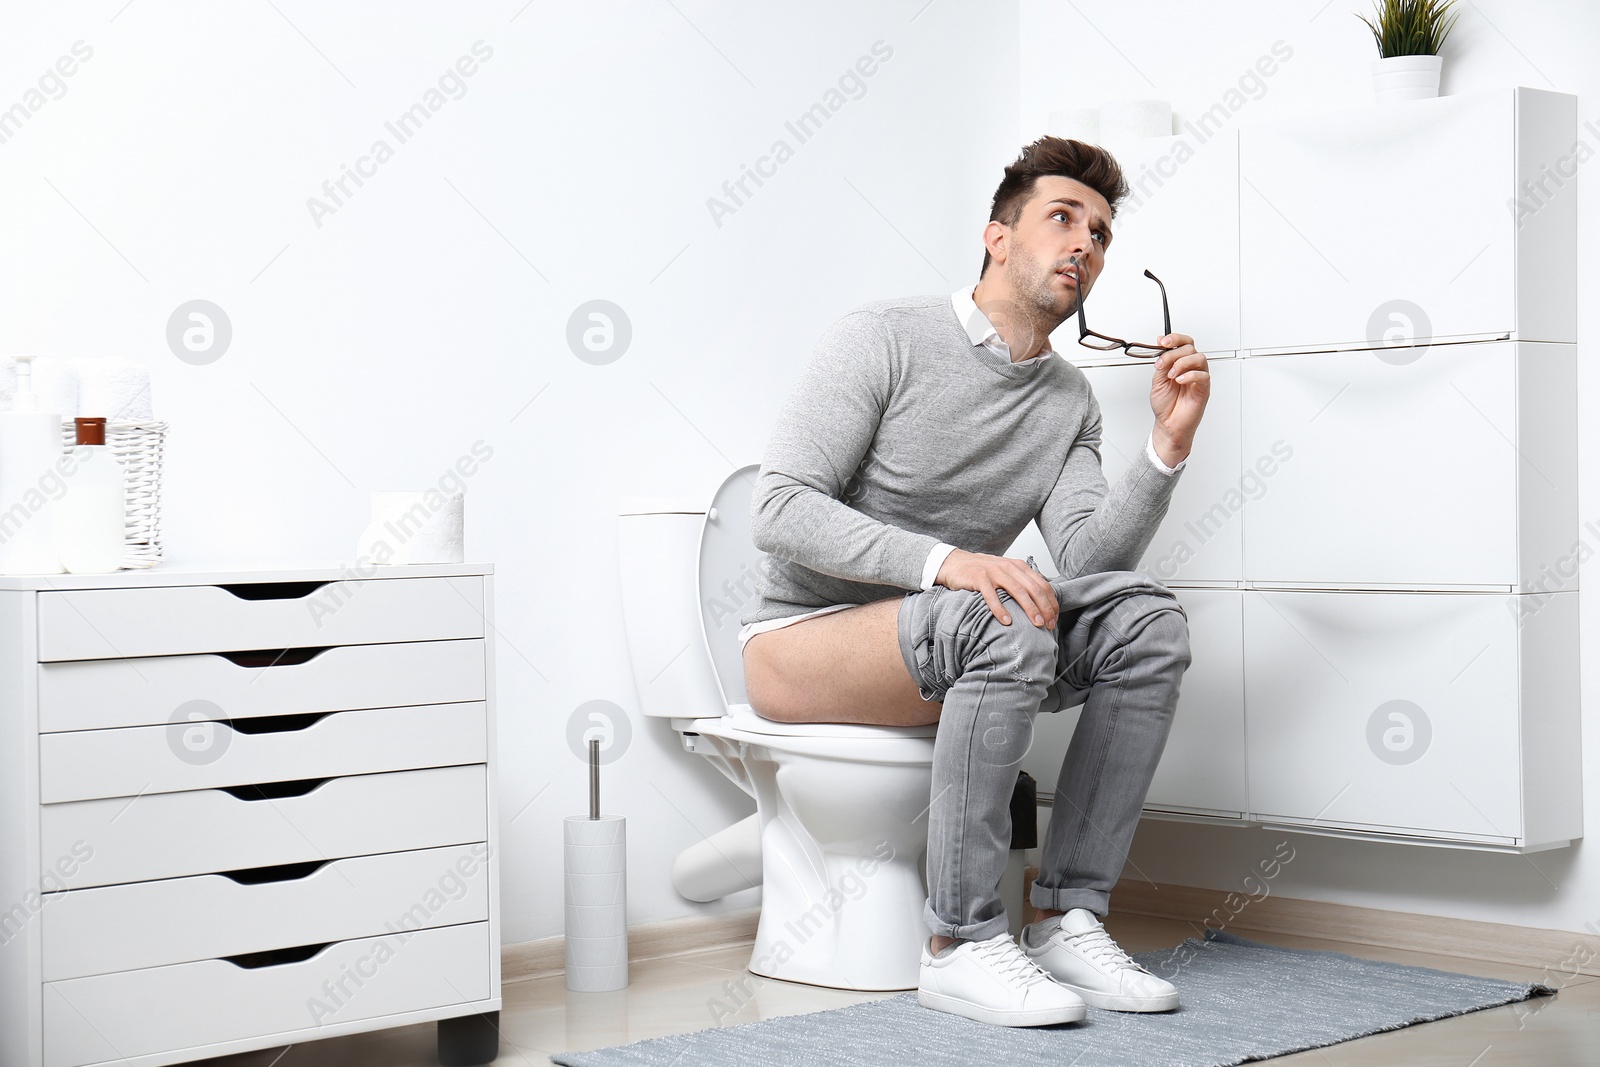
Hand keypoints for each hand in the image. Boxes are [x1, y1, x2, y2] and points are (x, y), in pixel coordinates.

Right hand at [934, 549, 1057, 628]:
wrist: (955, 563)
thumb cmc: (982, 572)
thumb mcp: (1005, 573)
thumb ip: (1021, 582)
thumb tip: (1040, 603)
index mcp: (1019, 567)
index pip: (1042, 585)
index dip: (1051, 602)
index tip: (1054, 618)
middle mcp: (1009, 567)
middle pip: (1034, 588)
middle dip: (1044, 608)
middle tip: (1049, 625)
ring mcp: (994, 572)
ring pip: (1018, 591)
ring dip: (1029, 608)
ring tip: (1036, 624)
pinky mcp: (979, 578)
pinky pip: (991, 595)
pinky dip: (1000, 609)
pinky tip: (1006, 621)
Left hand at [1150, 333, 1209, 460]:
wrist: (1168, 424)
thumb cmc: (1165, 404)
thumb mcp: (1157, 381)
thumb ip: (1162, 364)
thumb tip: (1161, 348)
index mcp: (1180, 364)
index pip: (1183, 343)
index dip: (1174, 338)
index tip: (1162, 342)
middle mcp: (1191, 368)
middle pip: (1190, 348)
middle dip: (1174, 353)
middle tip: (1163, 365)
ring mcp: (1198, 378)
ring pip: (1199, 358)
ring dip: (1182, 363)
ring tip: (1172, 376)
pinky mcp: (1203, 389)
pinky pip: (1203, 376)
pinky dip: (1190, 375)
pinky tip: (1180, 381)